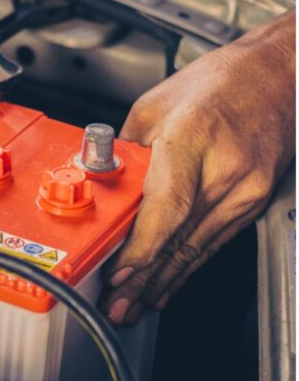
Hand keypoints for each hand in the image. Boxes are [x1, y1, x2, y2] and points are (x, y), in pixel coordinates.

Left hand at [99, 9, 295, 325]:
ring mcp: (246, 188)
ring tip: (137, 305)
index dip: (143, 247)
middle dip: (146, 278)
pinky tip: (169, 283)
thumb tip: (104, 188)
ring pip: (198, 248)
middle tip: (118, 305)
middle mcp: (225, 169)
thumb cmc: (217, 83)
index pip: (168, 206)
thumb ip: (128, 154)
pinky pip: (214, 241)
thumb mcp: (154, 107)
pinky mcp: (254, 199)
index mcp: (193, 137)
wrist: (277, 75)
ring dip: (165, 281)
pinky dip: (188, 265)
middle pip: (181, 237)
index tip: (120, 271)